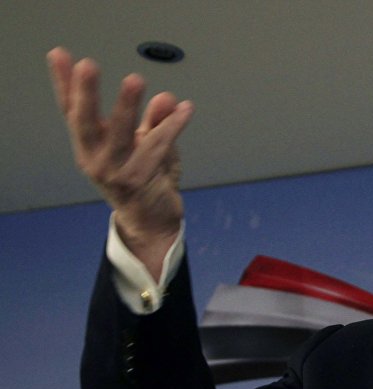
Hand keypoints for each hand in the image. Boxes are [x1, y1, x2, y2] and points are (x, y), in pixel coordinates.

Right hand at [47, 47, 193, 277]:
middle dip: (85, 93)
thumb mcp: (147, 143)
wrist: (153, 222)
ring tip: (134, 79)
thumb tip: (165, 96)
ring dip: (127, 106)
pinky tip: (185, 109)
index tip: (59, 54)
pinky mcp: (136, 182)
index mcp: (89, 146)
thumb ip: (154, 120)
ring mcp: (113, 172)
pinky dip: (171, 127)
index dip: (64, 83)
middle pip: (84, 122)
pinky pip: (156, 149)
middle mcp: (94, 159)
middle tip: (87, 65)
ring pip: (119, 135)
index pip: (72, 110)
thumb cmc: (146, 178)